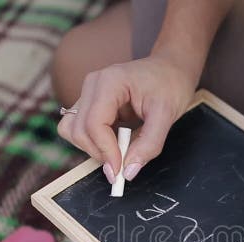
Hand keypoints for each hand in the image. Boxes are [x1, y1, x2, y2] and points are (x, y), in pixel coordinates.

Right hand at [56, 55, 196, 182]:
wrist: (171, 68)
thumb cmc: (171, 84)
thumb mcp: (167, 115)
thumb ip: (149, 144)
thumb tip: (129, 172)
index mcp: (109, 81)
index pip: (93, 123)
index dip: (105, 151)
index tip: (120, 171)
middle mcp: (93, 85)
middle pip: (78, 130)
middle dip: (99, 153)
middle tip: (123, 166)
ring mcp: (88, 93)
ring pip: (72, 130)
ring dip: (93, 148)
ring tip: (121, 149)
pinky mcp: (90, 104)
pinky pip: (80, 129)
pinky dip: (95, 142)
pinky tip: (117, 141)